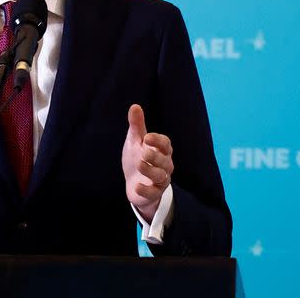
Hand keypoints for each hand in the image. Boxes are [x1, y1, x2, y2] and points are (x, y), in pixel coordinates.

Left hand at [122, 104, 173, 222]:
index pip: (166, 144)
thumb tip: (135, 106)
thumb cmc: (137, 157)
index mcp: (162, 150)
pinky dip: (146, 190)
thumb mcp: (135, 141)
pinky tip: (137, 186)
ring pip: (160, 176)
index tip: (147, 137)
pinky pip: (153, 193)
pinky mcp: (153, 193)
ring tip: (139, 164)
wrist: (133, 183)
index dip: (158, 141)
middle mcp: (165, 165)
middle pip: (165, 161)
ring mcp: (160, 180)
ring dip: (150, 170)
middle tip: (144, 152)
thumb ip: (137, 126)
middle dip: (155, 156)